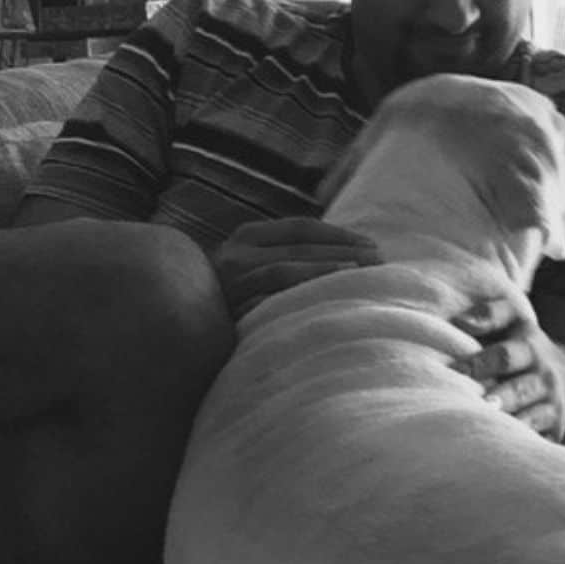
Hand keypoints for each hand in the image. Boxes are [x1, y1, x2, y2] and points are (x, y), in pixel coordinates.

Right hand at [211, 217, 380, 321]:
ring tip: (359, 274)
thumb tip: (344, 256)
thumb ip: (287, 257)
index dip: (339, 234)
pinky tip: (327, 299)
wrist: (185, 335)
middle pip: (299, 245)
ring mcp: (231, 282)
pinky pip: (269, 298)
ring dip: (325, 269)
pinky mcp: (228, 309)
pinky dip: (301, 292)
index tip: (371, 245)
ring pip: (284, 268)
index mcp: (247, 237)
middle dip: (342, 250)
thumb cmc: (233, 304)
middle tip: (379, 261)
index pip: (300, 228)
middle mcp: (236, 253)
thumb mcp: (256, 271)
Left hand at [455, 289, 564, 439]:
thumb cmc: (522, 348)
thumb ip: (491, 313)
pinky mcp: (554, 433)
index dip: (478, 364)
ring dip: (507, 426)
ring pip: (529, 420)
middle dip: (497, 399)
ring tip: (483, 430)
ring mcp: (551, 408)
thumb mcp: (515, 322)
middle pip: (519, 390)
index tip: (452, 373)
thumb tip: (460, 322)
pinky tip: (496, 454)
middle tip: (476, 406)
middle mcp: (544, 378)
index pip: (505, 356)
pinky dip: (520, 448)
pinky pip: (538, 443)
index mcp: (530, 349)